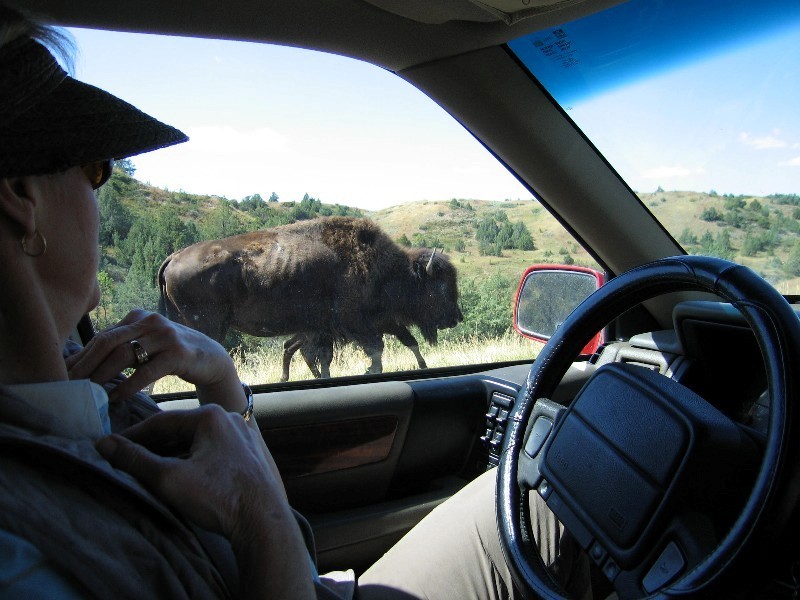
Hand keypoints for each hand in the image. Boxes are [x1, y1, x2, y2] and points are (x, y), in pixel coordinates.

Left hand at [66, 309, 243, 410]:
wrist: (210, 357)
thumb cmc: (171, 353)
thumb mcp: (145, 343)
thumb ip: (121, 346)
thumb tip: (82, 363)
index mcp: (137, 317)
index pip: (101, 337)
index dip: (80, 357)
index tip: (62, 376)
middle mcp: (149, 321)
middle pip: (107, 342)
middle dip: (85, 366)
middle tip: (69, 386)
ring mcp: (164, 336)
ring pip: (124, 354)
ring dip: (102, 375)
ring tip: (90, 393)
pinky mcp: (177, 354)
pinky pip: (146, 371)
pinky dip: (128, 385)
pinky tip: (116, 397)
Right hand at [96, 405, 314, 598]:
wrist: (262, 521)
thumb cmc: (217, 496)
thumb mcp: (168, 478)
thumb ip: (134, 460)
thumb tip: (104, 444)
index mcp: (210, 416)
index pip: (160, 421)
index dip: (132, 436)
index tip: (110, 448)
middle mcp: (229, 419)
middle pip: (180, 430)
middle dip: (152, 446)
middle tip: (126, 460)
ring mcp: (241, 436)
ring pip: (196, 441)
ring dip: (172, 454)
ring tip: (149, 470)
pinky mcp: (248, 454)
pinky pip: (212, 451)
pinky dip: (192, 460)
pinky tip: (180, 476)